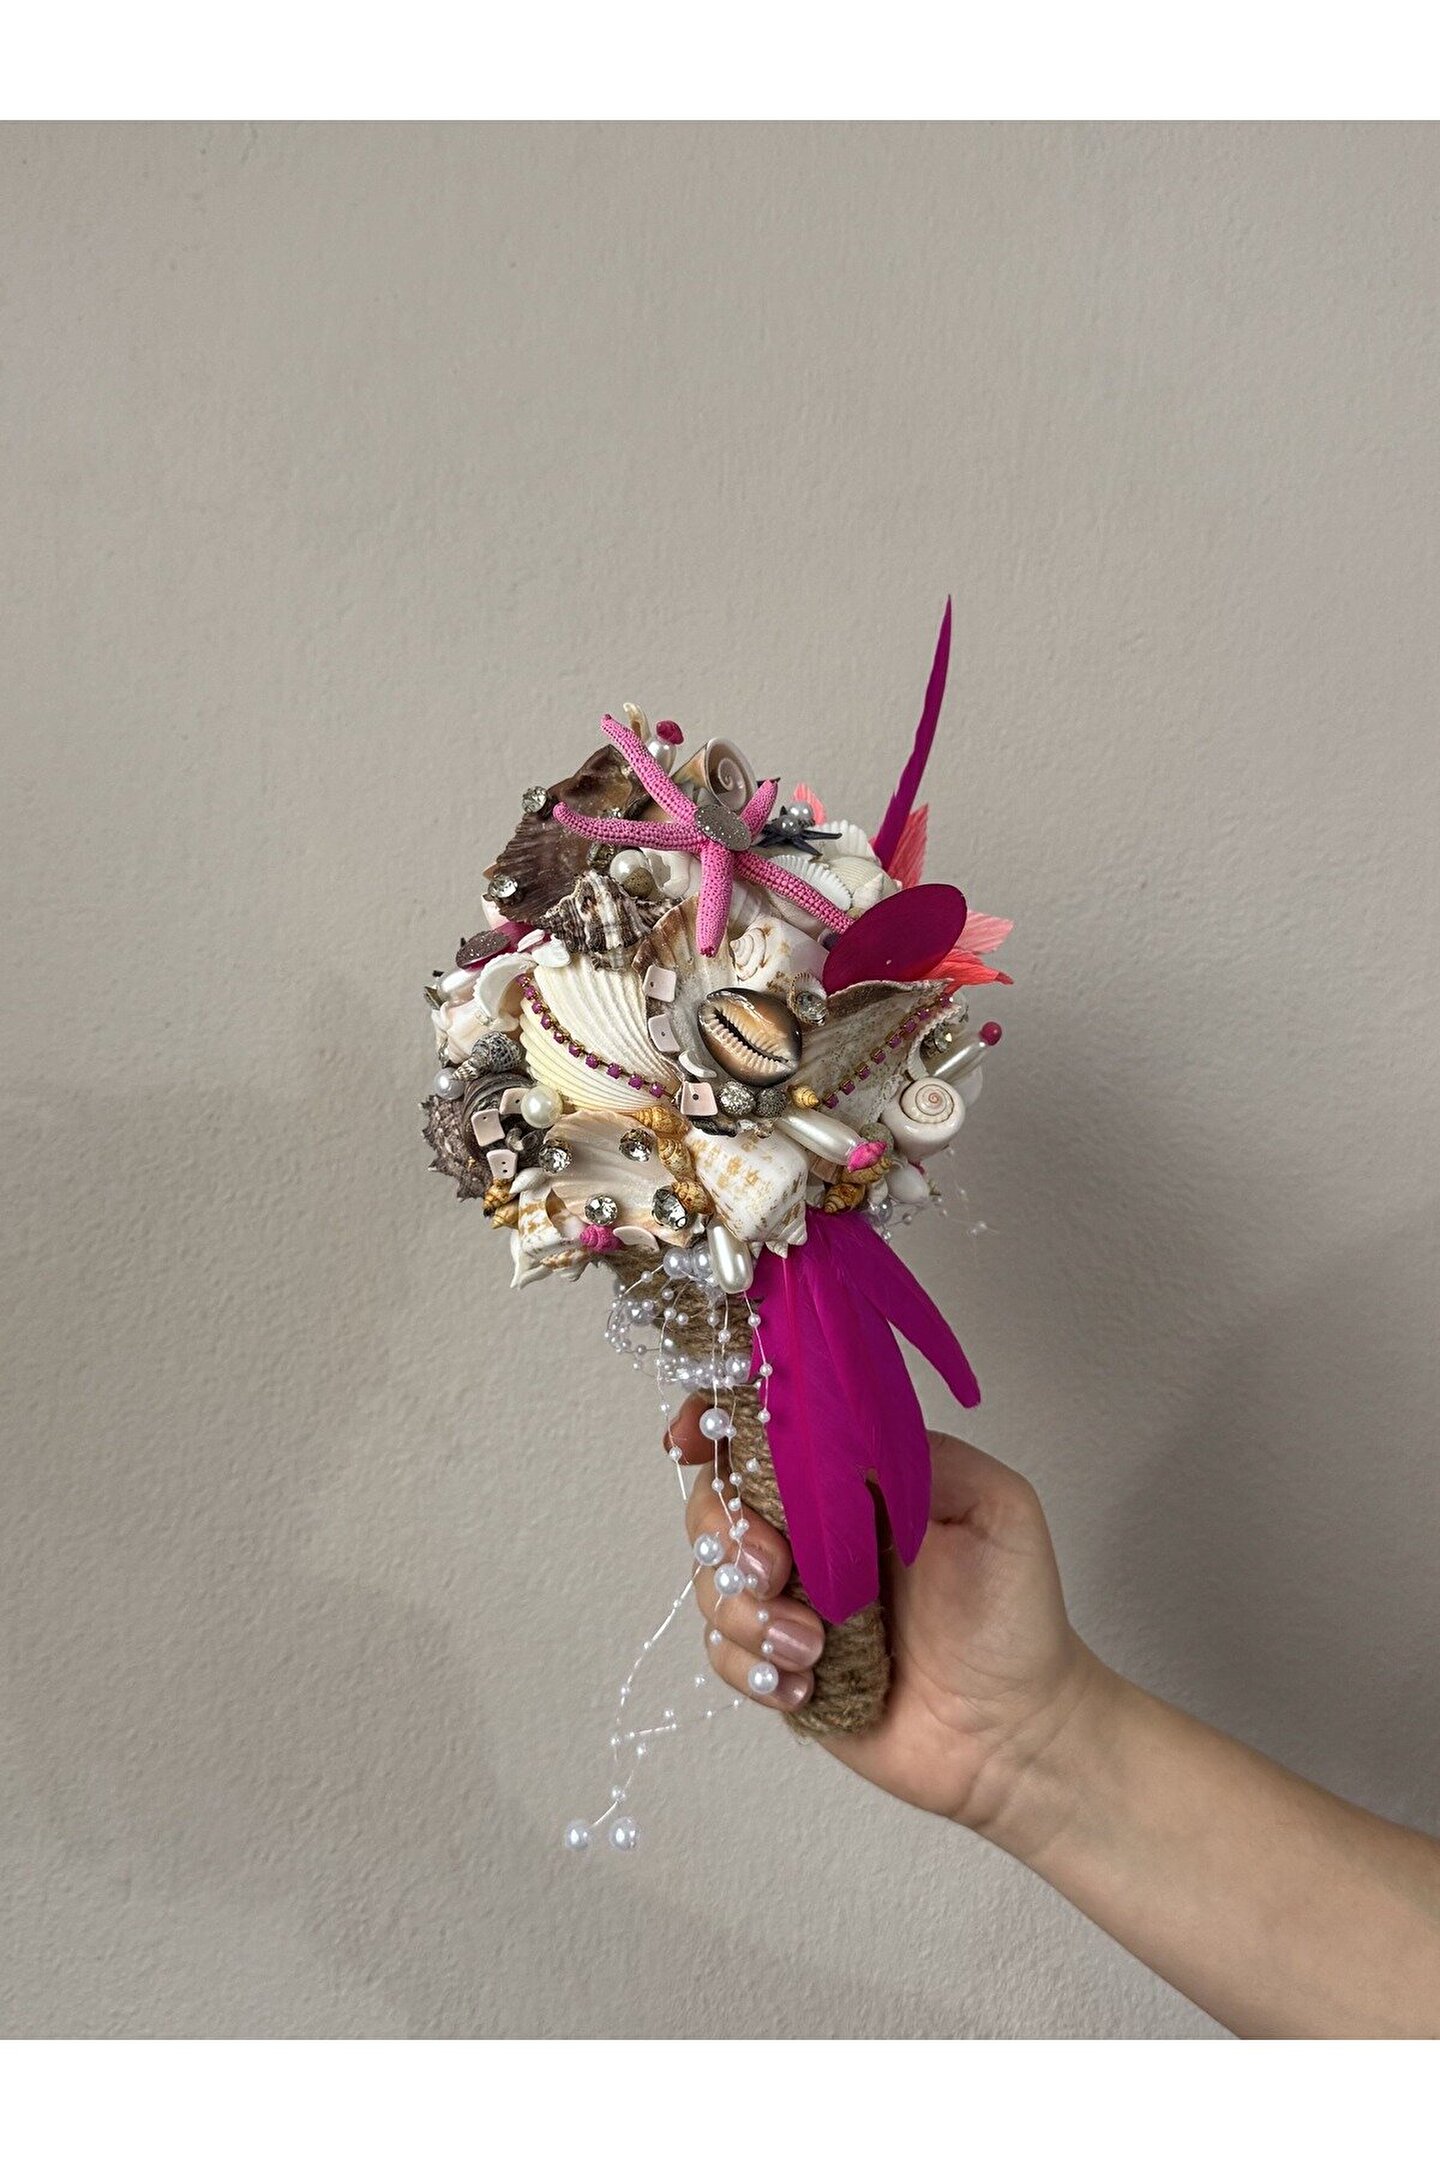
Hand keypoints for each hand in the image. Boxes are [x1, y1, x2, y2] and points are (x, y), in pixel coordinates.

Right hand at [671, 1401, 1108, 1839]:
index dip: (716, 1424)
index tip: (692, 1441)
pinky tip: (807, 1683)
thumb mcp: (994, 1506)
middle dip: (726, 1530)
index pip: (767, 1433)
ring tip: (812, 1647)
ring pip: (711, 1581)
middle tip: (774, 1568)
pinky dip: (752, 1667)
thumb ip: (920, 1455)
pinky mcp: (781, 1664)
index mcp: (855, 1481)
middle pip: (717, 1503)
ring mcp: (793, 1600)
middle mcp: (813, 1533)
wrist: (1016, 1732)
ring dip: (746, 1612)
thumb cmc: (1014, 1616)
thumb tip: (830, 1432)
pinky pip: (724, 1654)